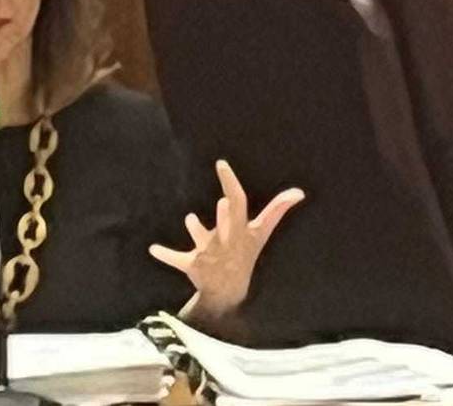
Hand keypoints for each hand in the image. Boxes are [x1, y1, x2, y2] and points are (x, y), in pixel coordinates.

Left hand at [148, 159, 303, 317]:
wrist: (230, 290)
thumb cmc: (244, 253)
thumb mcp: (261, 233)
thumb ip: (277, 210)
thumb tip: (299, 192)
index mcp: (241, 229)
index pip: (238, 201)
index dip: (230, 183)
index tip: (221, 163)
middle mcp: (226, 239)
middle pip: (227, 223)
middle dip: (226, 215)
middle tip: (223, 201)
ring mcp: (209, 252)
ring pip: (202, 238)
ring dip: (196, 229)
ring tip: (190, 218)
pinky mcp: (192, 264)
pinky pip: (177, 259)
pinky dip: (165, 254)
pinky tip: (153, 249)